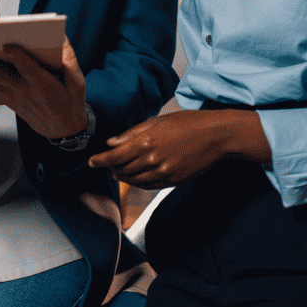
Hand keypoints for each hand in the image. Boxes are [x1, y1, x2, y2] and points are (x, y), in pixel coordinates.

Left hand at [0, 35, 87, 139]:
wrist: (60, 128)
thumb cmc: (67, 101)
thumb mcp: (76, 82)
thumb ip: (68, 59)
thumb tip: (60, 37)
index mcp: (42, 84)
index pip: (30, 69)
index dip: (20, 59)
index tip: (10, 47)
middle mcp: (21, 90)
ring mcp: (8, 95)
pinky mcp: (0, 97)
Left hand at [88, 105, 270, 188]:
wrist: (216, 136)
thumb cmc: (188, 123)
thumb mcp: (158, 121)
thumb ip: (133, 133)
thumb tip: (112, 142)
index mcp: (147, 141)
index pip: (114, 156)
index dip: (100, 161)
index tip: (91, 162)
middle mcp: (152, 160)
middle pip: (122, 170)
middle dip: (111, 168)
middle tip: (106, 164)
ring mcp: (163, 172)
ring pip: (134, 180)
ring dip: (123, 176)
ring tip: (119, 171)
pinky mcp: (173, 180)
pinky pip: (149, 186)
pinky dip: (139, 182)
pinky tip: (136, 177)